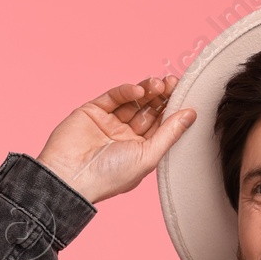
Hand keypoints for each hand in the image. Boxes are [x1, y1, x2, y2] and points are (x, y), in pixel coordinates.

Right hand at [36, 76, 195, 204]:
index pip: (162, 124)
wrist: (69, 177)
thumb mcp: (148, 156)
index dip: (173, 109)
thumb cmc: (109, 176)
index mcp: (141, 150)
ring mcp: (109, 123)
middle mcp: (126, 136)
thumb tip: (191, 114)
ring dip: (148, 90)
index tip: (185, 93)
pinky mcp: (93, 111)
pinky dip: (127, 91)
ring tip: (159, 83)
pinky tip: (139, 90)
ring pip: (133, 101)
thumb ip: (170, 133)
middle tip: (173, 82)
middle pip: (149, 110)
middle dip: (162, 96)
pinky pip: (114, 96)